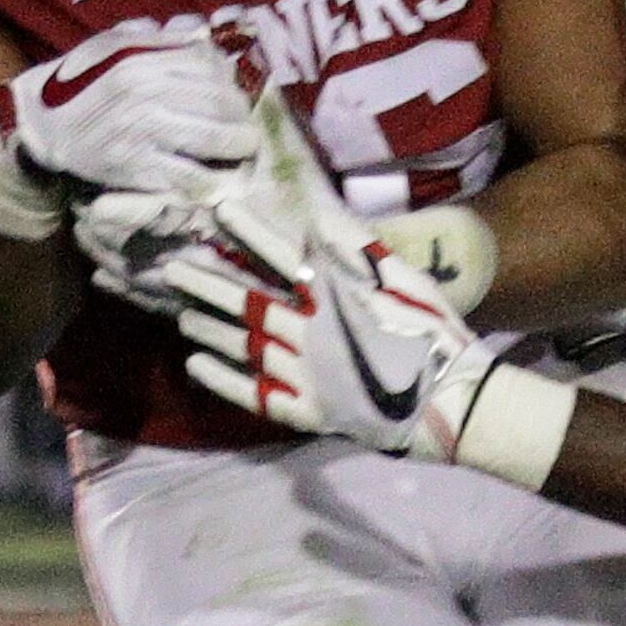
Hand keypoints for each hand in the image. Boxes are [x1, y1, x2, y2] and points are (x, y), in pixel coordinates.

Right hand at [0, 26, 256, 241]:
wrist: (36, 130)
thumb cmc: (77, 86)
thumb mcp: (108, 48)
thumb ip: (153, 37)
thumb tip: (197, 31)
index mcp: (140, 60)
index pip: (210, 66)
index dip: (231, 82)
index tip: (237, 96)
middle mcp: (145, 94)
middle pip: (220, 103)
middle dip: (241, 118)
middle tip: (247, 129)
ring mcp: (141, 133)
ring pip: (214, 140)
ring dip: (238, 149)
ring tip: (243, 152)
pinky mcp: (135, 170)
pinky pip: (190, 178)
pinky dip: (212, 182)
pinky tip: (220, 182)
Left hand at [142, 90, 570, 487]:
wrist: (451, 399)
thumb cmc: (433, 333)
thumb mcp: (404, 280)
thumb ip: (358, 249)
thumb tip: (317, 217)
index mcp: (335, 297)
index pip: (281, 258)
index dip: (249, 234)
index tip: (218, 214)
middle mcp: (312, 333)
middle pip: (250, 304)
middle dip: (210, 284)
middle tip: (174, 270)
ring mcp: (306, 374)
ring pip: (246, 347)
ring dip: (212, 329)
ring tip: (184, 315)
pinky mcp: (309, 411)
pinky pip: (256, 396)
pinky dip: (224, 381)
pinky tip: (197, 366)